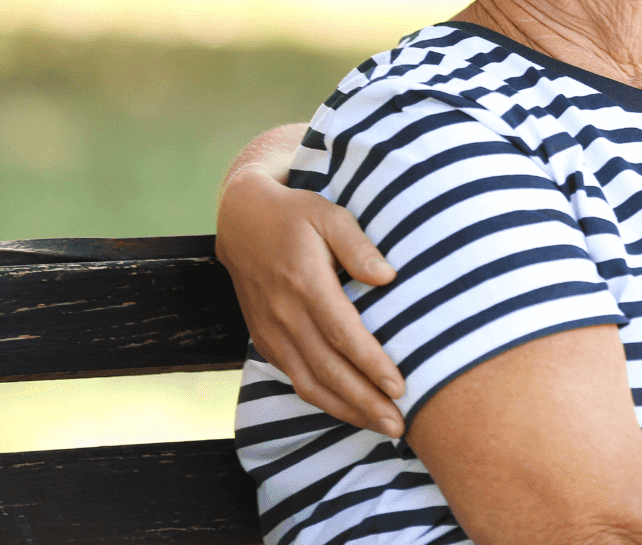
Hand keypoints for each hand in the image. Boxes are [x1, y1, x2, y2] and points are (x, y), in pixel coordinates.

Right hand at [217, 157, 406, 436]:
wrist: (242, 220)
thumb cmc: (296, 215)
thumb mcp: (330, 215)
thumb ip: (358, 246)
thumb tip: (388, 277)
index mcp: (305, 284)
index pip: (343, 335)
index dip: (371, 365)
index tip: (400, 386)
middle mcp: (285, 315)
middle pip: (328, 370)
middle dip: (365, 402)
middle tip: (400, 425)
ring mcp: (272, 332)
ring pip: (310, 384)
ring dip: (347, 410)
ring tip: (383, 426)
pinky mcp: (266, 340)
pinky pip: (296, 379)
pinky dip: (324, 400)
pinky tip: (351, 409)